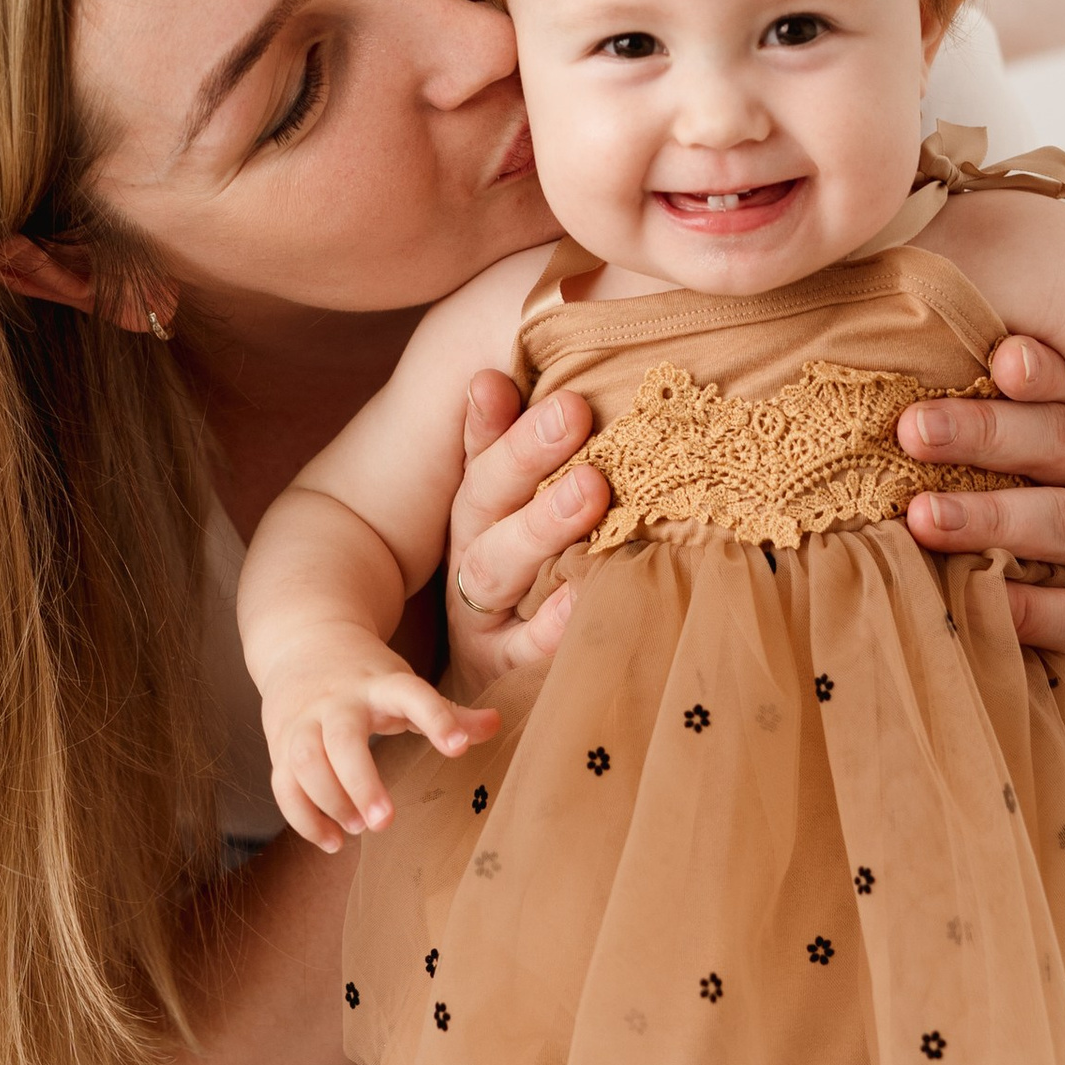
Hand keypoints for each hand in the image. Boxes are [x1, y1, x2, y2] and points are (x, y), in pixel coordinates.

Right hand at [261, 634, 498, 852]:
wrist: (303, 645)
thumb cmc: (367, 677)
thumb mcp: (405, 683)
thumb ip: (450, 711)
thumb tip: (497, 724)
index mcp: (379, 685)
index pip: (410, 694)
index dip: (437, 718)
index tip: (459, 748)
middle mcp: (337, 702)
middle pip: (341, 739)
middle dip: (361, 782)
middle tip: (385, 822)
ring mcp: (303, 722)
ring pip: (305, 762)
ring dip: (330, 801)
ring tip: (359, 829)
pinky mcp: (280, 745)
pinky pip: (283, 785)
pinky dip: (304, 818)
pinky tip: (332, 842)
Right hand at [442, 373, 609, 696]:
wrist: (500, 685)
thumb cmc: (533, 580)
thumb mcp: (525, 514)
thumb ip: (532, 452)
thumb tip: (541, 378)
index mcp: (478, 511)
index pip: (478, 455)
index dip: (486, 419)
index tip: (495, 378)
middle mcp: (473, 553)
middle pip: (485, 501)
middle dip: (524, 454)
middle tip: (572, 411)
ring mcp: (483, 613)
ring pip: (498, 566)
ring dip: (540, 526)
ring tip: (591, 489)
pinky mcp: (504, 666)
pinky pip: (526, 647)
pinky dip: (552, 623)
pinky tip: (583, 592)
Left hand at [894, 334, 1064, 678]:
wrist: (1038, 609)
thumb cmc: (985, 502)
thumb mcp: (972, 452)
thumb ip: (940, 411)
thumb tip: (850, 354)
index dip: (1040, 370)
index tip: (1000, 361)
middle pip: (1060, 439)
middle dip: (985, 433)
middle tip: (913, 430)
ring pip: (1063, 519)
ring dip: (990, 515)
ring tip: (923, 517)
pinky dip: (1026, 604)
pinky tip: (973, 594)